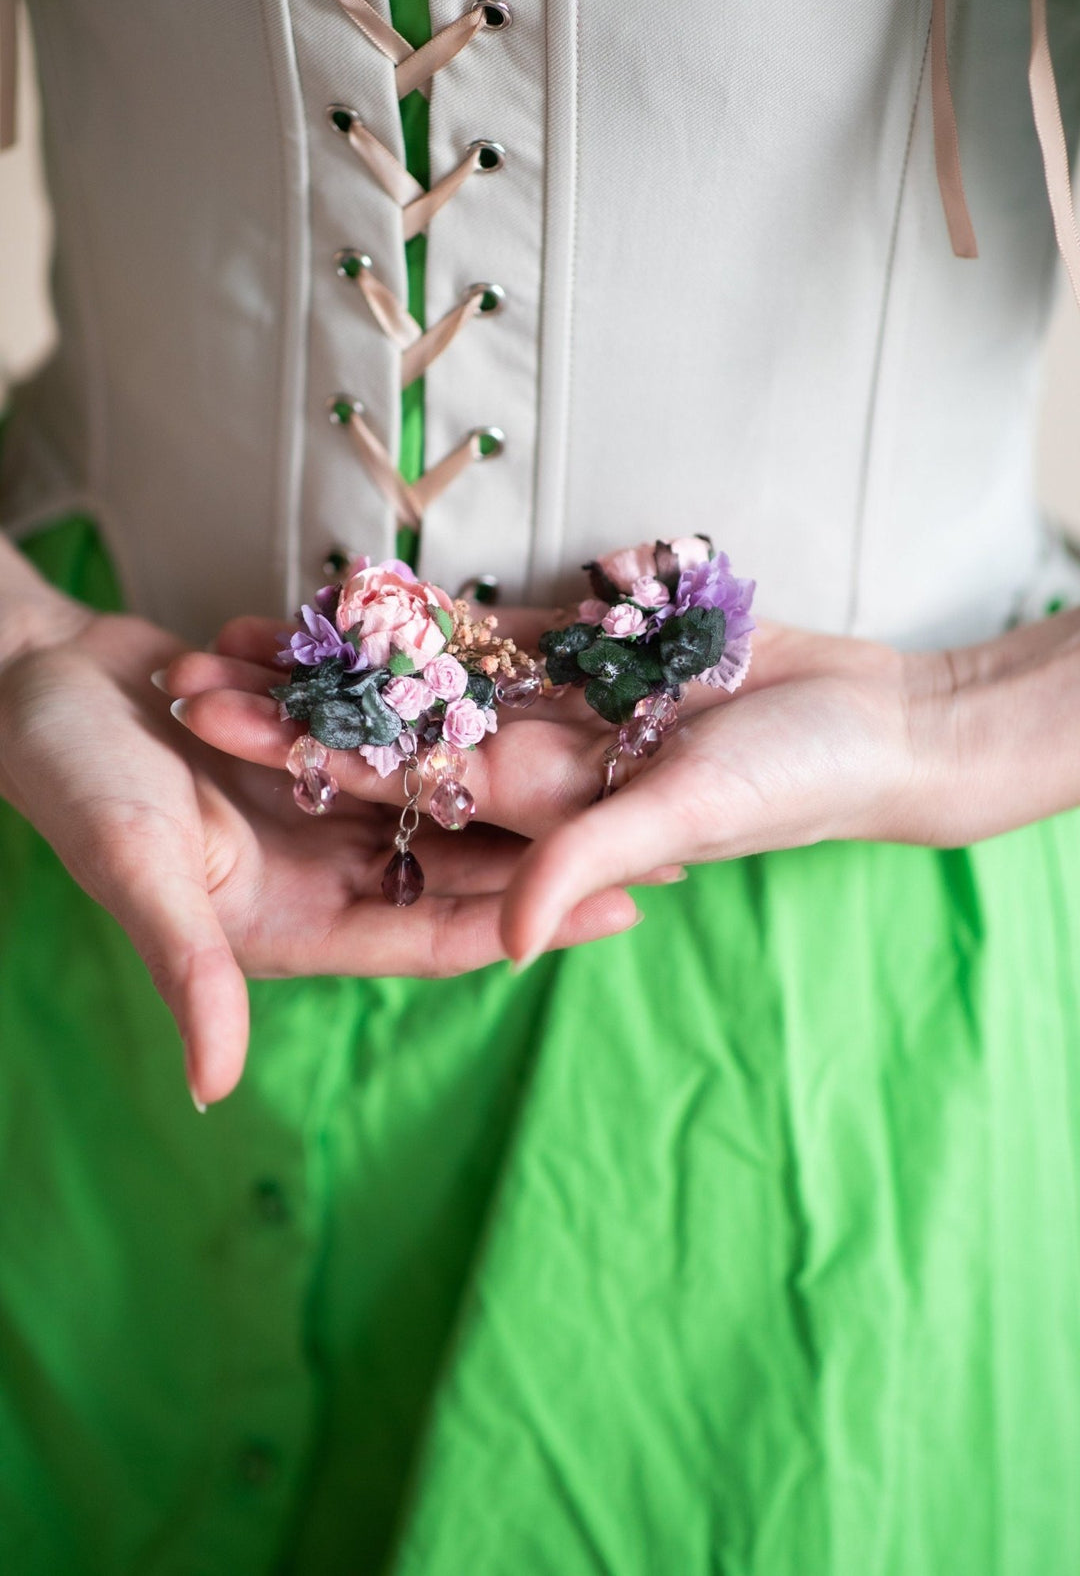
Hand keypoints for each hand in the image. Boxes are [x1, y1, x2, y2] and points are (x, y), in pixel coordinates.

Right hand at [0, 608, 638, 1105]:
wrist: (35, 684)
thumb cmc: (73, 781)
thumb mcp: (132, 868)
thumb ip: (182, 968)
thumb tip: (211, 1088)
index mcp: (295, 922)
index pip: (437, 935)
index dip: (531, 924)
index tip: (628, 907)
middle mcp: (325, 870)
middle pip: (466, 870)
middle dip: (561, 854)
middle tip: (667, 830)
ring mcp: (328, 804)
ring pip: (455, 801)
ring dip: (533, 788)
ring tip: (630, 760)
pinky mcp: (325, 741)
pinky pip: (418, 735)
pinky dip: (474, 720)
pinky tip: (545, 692)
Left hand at [163, 612, 944, 961]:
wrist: (870, 723)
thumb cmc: (795, 779)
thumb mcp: (693, 813)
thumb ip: (594, 861)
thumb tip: (508, 941)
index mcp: (537, 811)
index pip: (393, 782)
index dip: (297, 748)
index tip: (209, 715)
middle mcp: (528, 767)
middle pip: (386, 731)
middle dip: (292, 702)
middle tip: (183, 663)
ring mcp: (552, 711)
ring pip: (426, 677)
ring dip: (341, 655)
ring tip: (245, 618)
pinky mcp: (587, 657)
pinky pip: (496, 632)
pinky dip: (432, 610)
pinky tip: (355, 585)